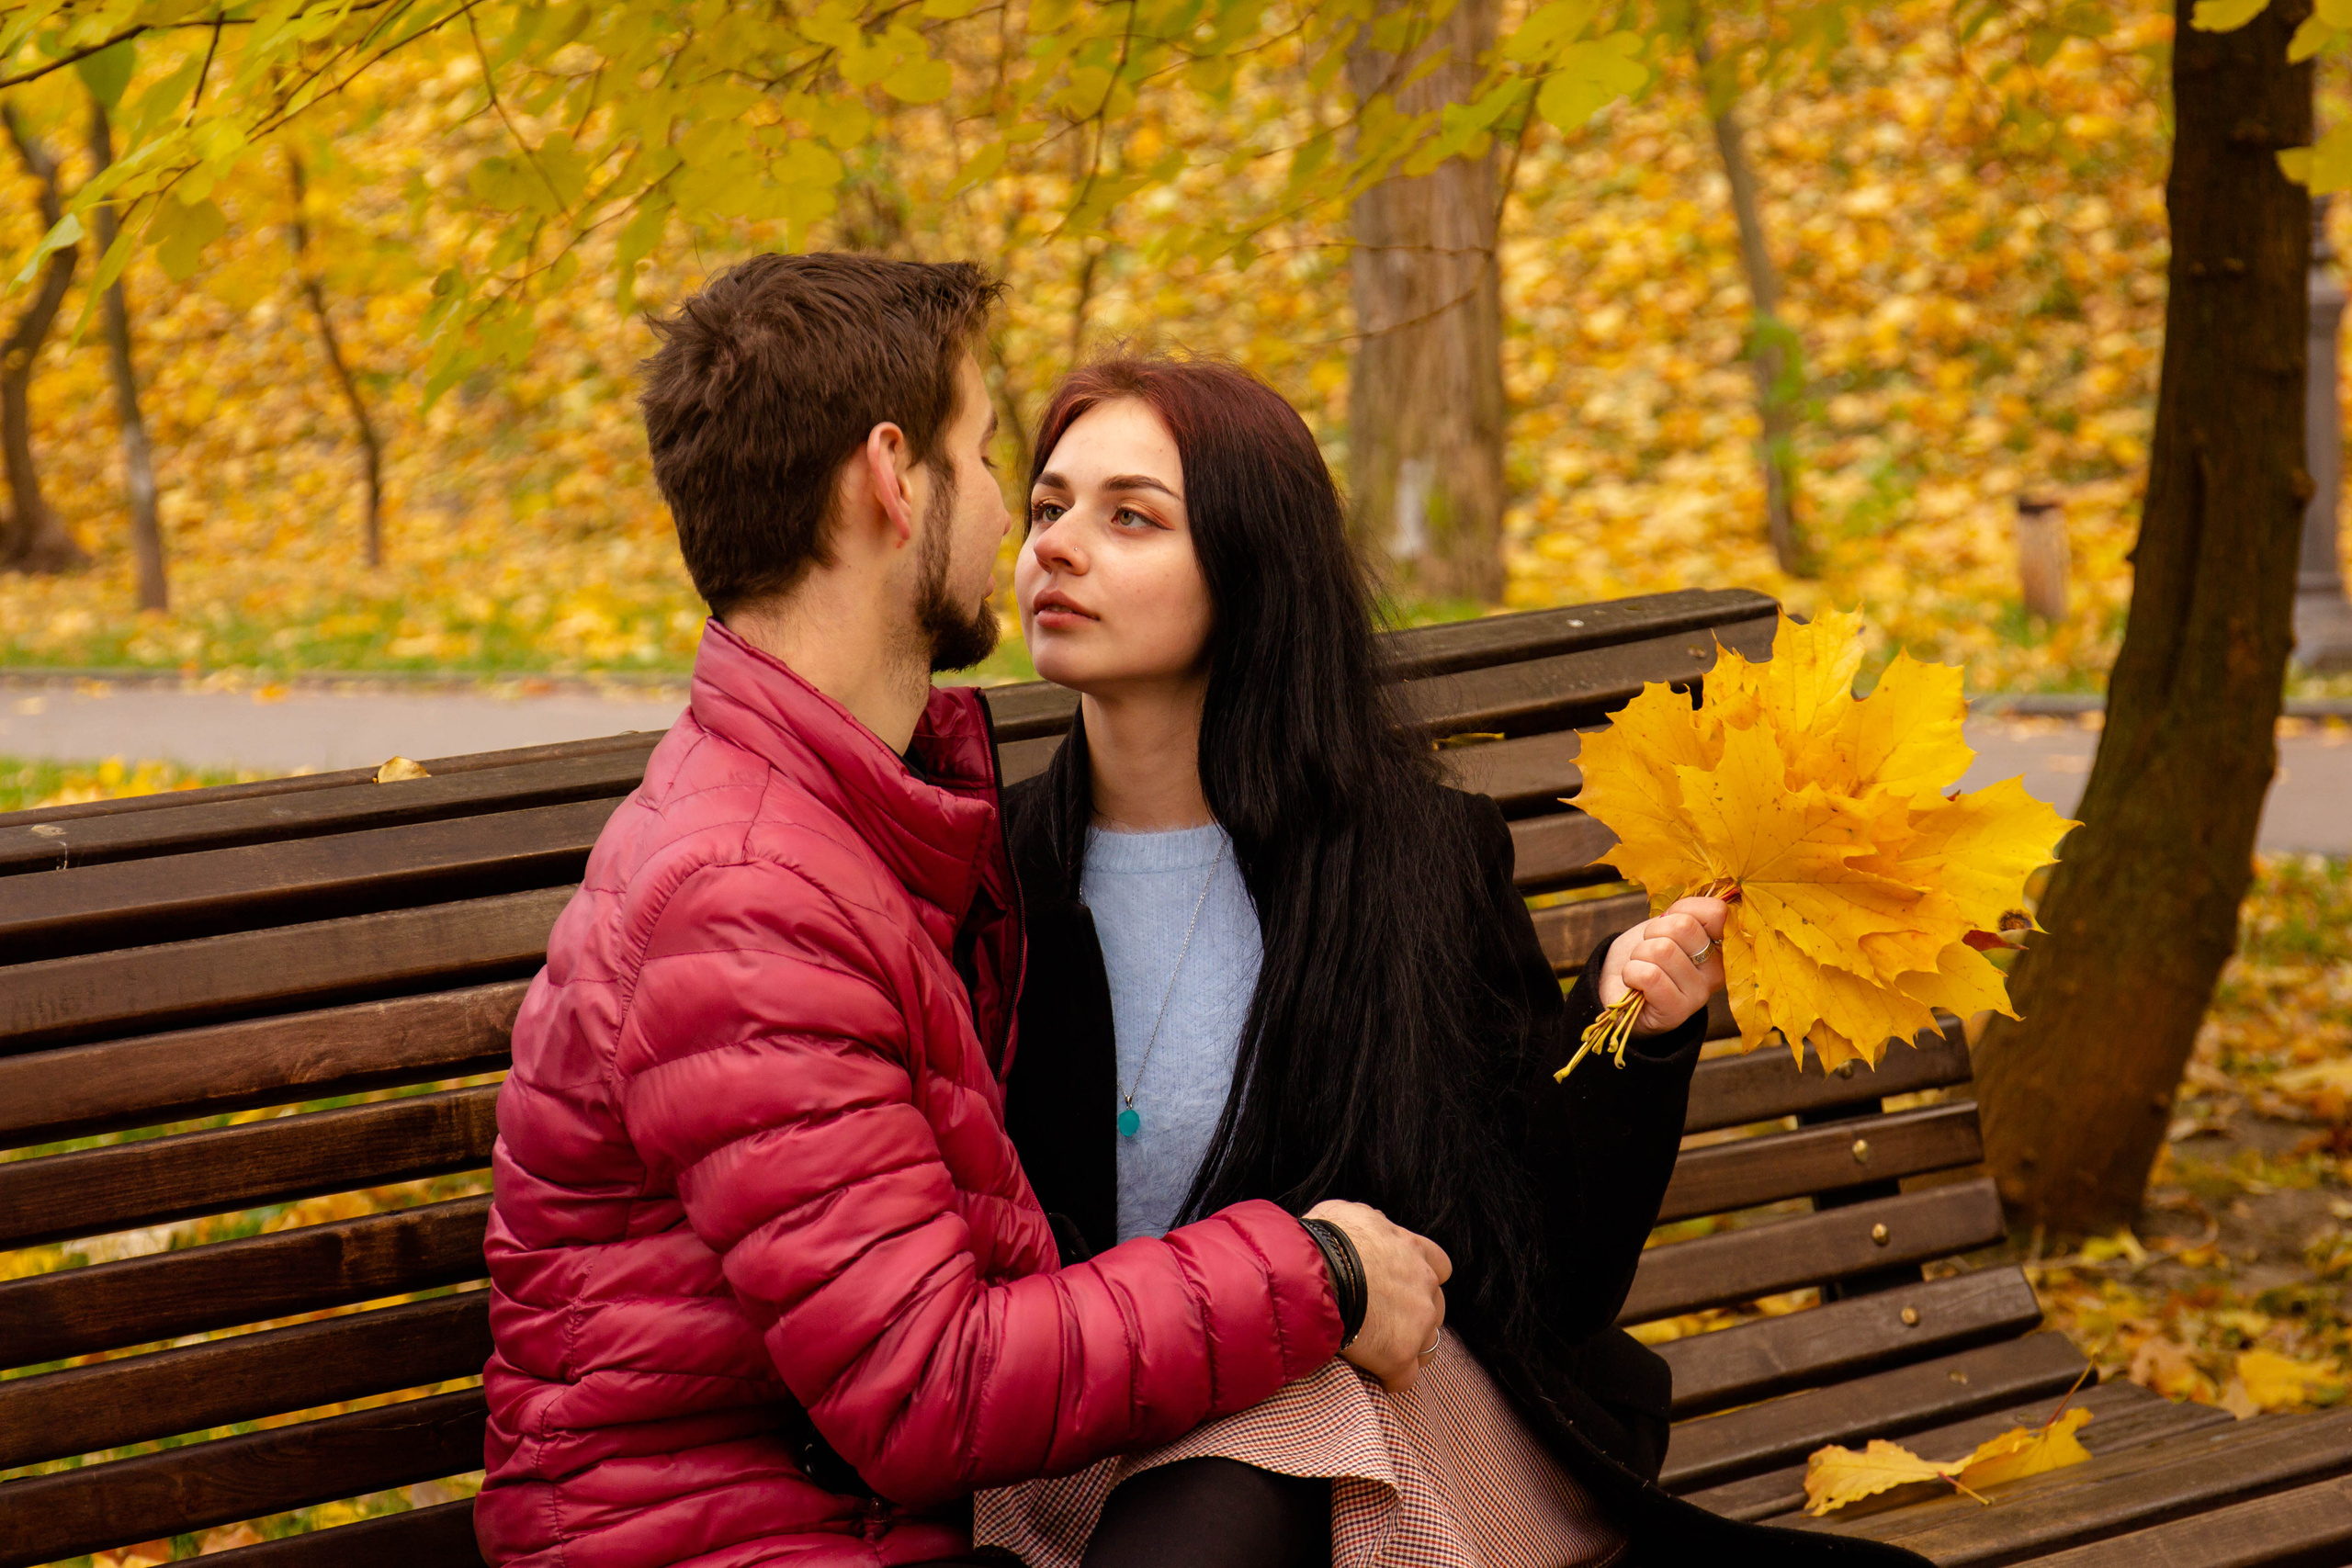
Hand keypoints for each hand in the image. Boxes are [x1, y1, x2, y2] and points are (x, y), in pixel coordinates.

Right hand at [1305, 1200, 1450, 1392]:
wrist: (1313, 1274)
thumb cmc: (1324, 1241)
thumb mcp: (1348, 1215)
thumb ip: (1370, 1224)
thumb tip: (1373, 1227)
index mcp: (1413, 1249)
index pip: (1440, 1266)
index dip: (1421, 1278)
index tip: (1401, 1285)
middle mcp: (1424, 1283)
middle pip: (1436, 1308)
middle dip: (1416, 1315)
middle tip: (1384, 1319)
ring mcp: (1417, 1321)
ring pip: (1427, 1344)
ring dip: (1408, 1347)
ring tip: (1380, 1351)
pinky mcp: (1400, 1355)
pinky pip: (1405, 1377)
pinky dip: (1392, 1378)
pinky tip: (1374, 1374)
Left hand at [1601, 895, 1727, 1036]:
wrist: (1618, 990)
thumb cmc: (1645, 955)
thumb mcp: (1666, 926)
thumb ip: (1686, 913)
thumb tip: (1705, 903)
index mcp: (1718, 948)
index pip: (1715, 911)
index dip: (1680, 910)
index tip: (1667, 925)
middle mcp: (1715, 973)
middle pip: (1683, 926)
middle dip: (1652, 932)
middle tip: (1648, 949)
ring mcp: (1698, 995)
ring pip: (1662, 950)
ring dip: (1639, 954)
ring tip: (1642, 967)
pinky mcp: (1676, 1012)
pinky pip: (1649, 975)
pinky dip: (1632, 972)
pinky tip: (1635, 983)